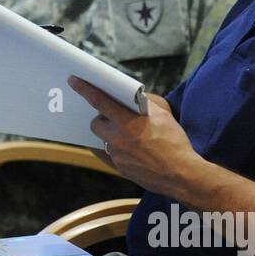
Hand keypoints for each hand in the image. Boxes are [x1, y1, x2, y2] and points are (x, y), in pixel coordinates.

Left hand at [68, 77, 196, 195]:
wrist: (181, 174)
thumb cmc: (175, 142)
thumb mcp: (164, 115)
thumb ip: (145, 103)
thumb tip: (135, 97)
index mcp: (127, 122)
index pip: (99, 101)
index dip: (84, 89)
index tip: (73, 80)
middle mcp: (117, 139)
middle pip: (96, 123)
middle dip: (102, 117)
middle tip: (114, 116)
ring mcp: (116, 155)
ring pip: (102, 139)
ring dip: (109, 133)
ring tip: (124, 133)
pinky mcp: (118, 168)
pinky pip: (107, 154)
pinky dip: (113, 148)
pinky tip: (123, 147)